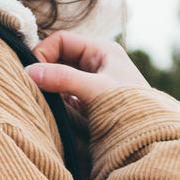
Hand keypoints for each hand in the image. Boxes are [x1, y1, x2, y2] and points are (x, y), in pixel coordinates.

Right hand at [23, 32, 149, 118]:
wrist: (149, 139)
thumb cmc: (130, 109)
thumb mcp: (95, 89)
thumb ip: (63, 78)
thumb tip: (30, 72)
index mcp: (101, 51)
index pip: (62, 41)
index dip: (44, 53)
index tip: (32, 73)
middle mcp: (96, 64)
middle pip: (59, 58)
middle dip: (44, 70)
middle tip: (30, 86)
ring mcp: (91, 84)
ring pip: (59, 78)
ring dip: (47, 86)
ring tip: (37, 97)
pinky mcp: (87, 104)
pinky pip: (63, 96)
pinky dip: (53, 100)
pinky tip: (47, 109)